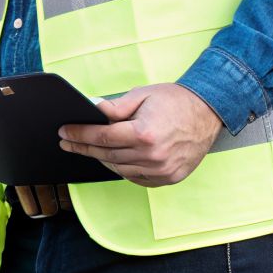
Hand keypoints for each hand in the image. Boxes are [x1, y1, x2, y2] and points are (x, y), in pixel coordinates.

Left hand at [57, 83, 223, 186]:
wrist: (209, 112)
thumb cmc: (175, 100)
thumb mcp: (142, 95)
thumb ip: (115, 106)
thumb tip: (92, 111)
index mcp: (144, 134)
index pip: (101, 137)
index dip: (79, 134)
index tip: (63, 132)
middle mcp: (153, 156)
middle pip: (107, 154)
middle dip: (84, 147)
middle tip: (67, 141)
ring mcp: (162, 170)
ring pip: (119, 169)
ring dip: (101, 159)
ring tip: (87, 148)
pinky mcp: (169, 177)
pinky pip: (136, 177)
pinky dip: (122, 169)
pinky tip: (112, 159)